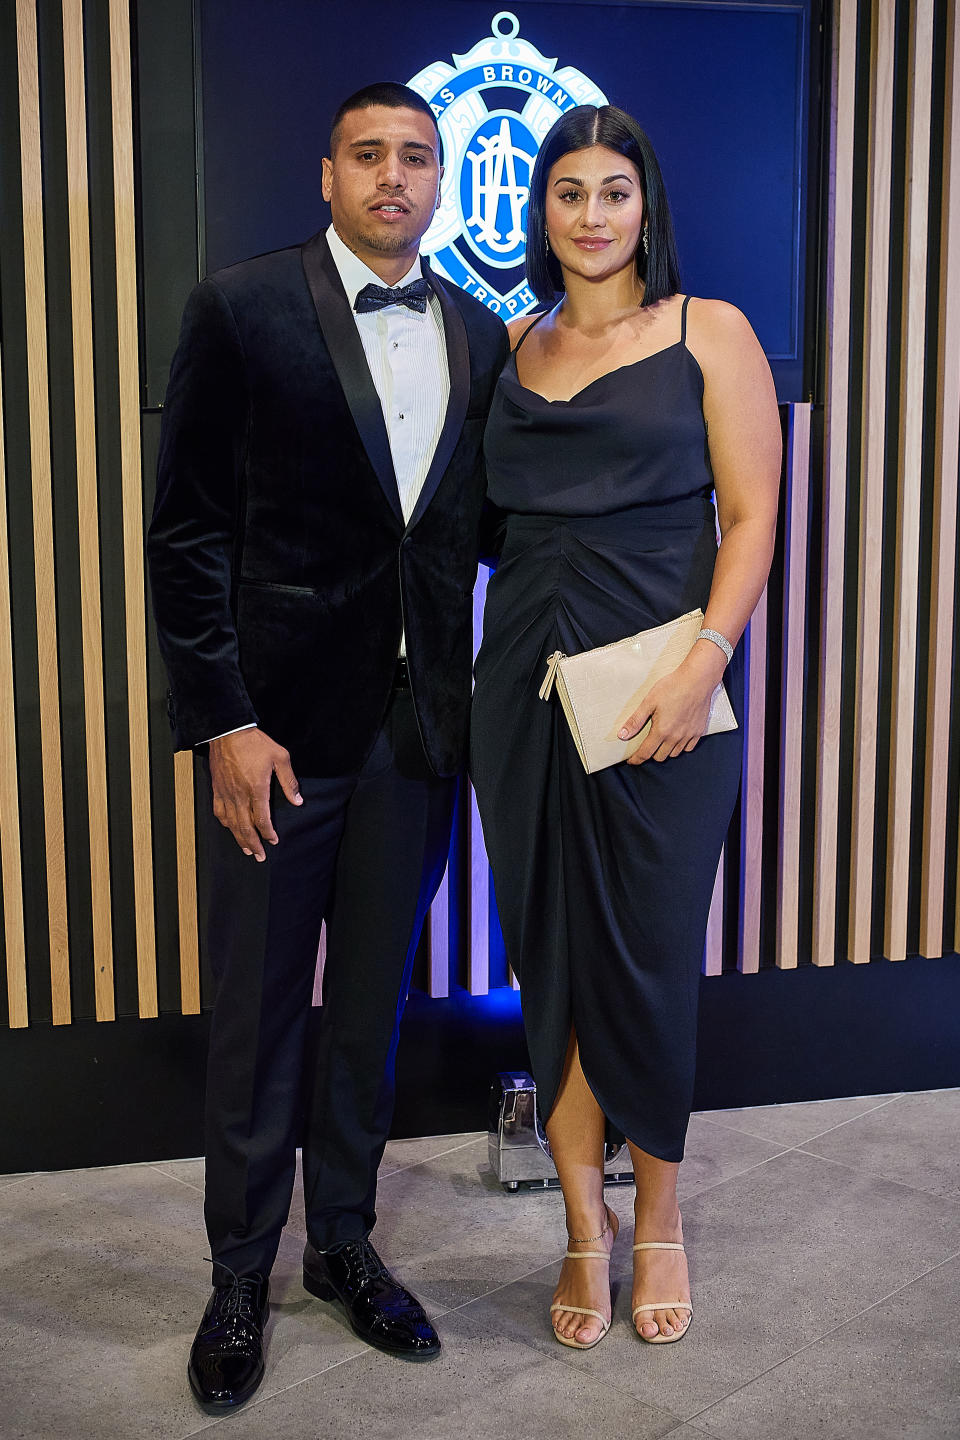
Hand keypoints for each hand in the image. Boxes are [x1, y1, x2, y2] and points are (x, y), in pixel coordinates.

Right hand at [208, 728, 301, 858]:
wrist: (228, 731)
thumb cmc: (255, 743)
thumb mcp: (280, 757)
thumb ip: (289, 782)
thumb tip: (298, 801)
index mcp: (256, 789)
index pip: (262, 819)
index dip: (268, 833)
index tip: (274, 841)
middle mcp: (239, 795)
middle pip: (245, 826)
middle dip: (254, 844)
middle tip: (259, 857)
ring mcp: (226, 793)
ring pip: (231, 822)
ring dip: (239, 838)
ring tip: (246, 849)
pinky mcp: (217, 788)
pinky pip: (219, 811)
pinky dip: (225, 823)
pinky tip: (229, 828)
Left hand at [618, 650, 722, 764]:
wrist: (697, 680)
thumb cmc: (672, 687)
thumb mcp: (649, 702)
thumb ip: (636, 721)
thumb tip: (622, 735)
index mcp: (661, 731)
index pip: (646, 753)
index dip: (637, 759)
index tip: (632, 761)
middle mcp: (675, 737)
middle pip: (660, 757)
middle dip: (651, 753)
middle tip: (647, 745)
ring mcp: (689, 735)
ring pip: (674, 753)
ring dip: (666, 750)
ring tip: (661, 740)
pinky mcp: (699, 731)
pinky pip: (688, 748)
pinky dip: (680, 747)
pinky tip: (677, 738)